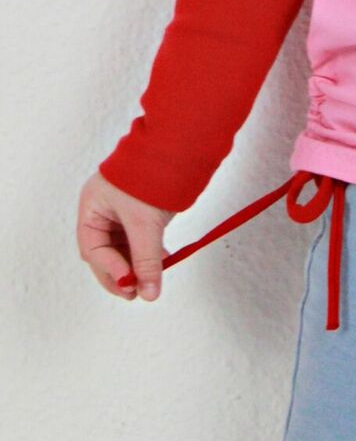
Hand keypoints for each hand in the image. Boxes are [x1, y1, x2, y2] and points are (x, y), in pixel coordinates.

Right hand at [76, 170, 176, 301]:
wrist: (179, 147)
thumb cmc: (151, 175)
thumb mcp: (144, 222)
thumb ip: (147, 259)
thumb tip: (150, 293)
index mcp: (92, 207)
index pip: (93, 248)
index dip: (109, 269)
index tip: (128, 285)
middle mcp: (103, 211)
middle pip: (106, 253)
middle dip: (121, 274)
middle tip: (135, 293)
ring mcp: (123, 213)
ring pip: (125, 250)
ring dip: (137, 267)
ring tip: (149, 283)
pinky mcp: (143, 214)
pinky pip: (142, 241)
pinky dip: (150, 255)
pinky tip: (163, 263)